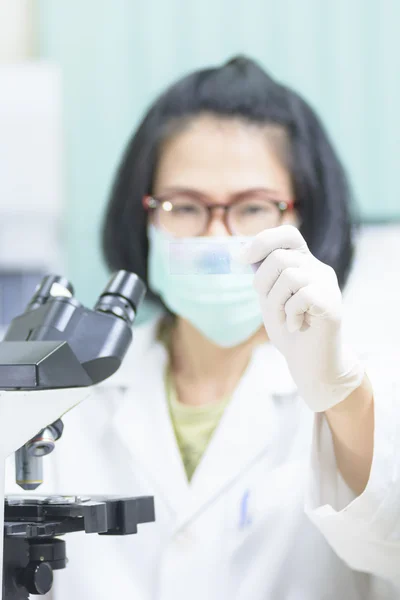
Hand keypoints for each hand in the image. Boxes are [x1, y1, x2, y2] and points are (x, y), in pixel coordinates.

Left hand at [239, 226, 364, 411]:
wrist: (310, 362)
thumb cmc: (289, 328)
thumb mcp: (270, 297)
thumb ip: (263, 276)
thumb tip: (243, 253)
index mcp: (303, 263)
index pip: (287, 235)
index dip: (263, 241)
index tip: (241, 259)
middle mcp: (318, 268)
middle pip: (280, 257)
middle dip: (263, 283)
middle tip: (271, 306)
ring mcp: (328, 285)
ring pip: (290, 276)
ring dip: (277, 303)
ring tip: (285, 319)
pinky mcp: (332, 304)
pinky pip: (302, 296)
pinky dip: (291, 315)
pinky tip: (296, 327)